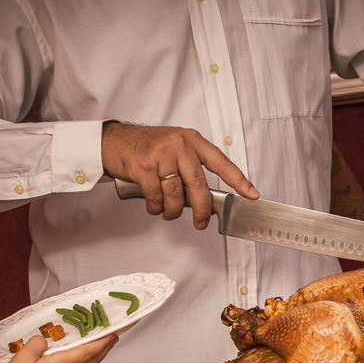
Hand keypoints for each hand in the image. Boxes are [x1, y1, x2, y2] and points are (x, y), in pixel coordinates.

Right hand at [3, 333, 116, 362]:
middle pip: (93, 359)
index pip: (89, 351)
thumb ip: (37, 342)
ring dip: (95, 353)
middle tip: (113, 337)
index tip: (113, 333)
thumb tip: (44, 340)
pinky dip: (83, 359)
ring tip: (99, 344)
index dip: (102, 342)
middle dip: (105, 348)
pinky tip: (77, 354)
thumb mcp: (25, 355)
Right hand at [101, 121, 258, 229]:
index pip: (221, 162)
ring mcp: (161, 155)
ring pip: (176, 195)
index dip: (238, 180)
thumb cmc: (144, 147)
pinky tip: (153, 206)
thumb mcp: (173, 147)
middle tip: (202, 223)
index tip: (251, 194)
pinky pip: (156, 198)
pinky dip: (156, 208)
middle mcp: (179, 145)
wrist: (112, 141)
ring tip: (167, 212)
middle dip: (202, 210)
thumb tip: (202, 198)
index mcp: (191, 140)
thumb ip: (189, 166)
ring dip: (173, 211)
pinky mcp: (144, 167)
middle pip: (199, 185)